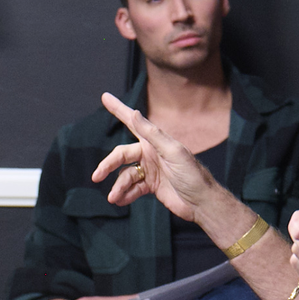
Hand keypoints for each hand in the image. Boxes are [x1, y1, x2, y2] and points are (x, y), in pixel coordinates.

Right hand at [92, 93, 240, 232]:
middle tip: (96, 176)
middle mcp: (150, 153)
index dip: (118, 109)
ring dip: (118, 187)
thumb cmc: (192, 174)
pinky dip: (125, 195)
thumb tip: (134, 113)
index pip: (132, 122)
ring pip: (125, 175)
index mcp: (155, 141)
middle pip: (121, 156)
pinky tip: (121, 202)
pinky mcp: (151, 186)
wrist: (202, 203)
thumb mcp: (173, 152)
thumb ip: (152, 134)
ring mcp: (150, 170)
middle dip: (108, 165)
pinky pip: (132, 189)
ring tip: (114, 198)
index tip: (105, 97)